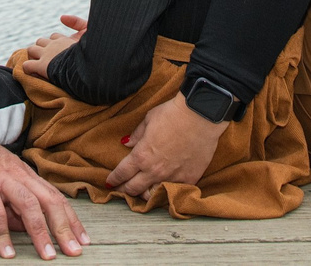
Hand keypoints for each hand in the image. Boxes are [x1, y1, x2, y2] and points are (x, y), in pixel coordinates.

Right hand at [0, 116, 86, 259]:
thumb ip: (12, 203)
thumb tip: (25, 228)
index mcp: (24, 173)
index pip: (55, 197)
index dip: (71, 219)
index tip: (83, 240)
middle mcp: (18, 174)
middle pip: (49, 201)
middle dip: (64, 229)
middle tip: (74, 252)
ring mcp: (0, 178)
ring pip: (29, 205)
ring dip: (41, 232)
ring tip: (48, 256)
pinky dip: (2, 233)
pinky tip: (6, 252)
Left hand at [19, 15, 85, 79]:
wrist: (88, 66)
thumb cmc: (93, 52)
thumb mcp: (90, 32)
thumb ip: (78, 23)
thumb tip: (62, 17)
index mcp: (64, 40)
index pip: (55, 37)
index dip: (56, 44)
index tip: (59, 52)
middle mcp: (53, 45)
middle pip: (41, 41)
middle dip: (42, 48)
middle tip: (46, 59)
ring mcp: (46, 55)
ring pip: (32, 49)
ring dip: (33, 55)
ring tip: (38, 65)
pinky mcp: (42, 66)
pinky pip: (27, 66)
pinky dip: (28, 68)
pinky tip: (33, 73)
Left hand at [105, 92, 222, 200]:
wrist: (200, 115)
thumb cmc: (173, 114)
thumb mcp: (149, 119)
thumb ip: (137, 134)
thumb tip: (127, 143)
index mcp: (141, 156)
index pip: (122, 173)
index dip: (114, 179)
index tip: (110, 182)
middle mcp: (154, 171)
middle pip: (133, 189)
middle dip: (125, 190)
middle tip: (122, 189)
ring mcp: (172, 177)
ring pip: (153, 195)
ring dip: (145, 194)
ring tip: (143, 192)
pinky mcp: (189, 178)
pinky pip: (175, 191)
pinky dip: (168, 191)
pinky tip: (166, 188)